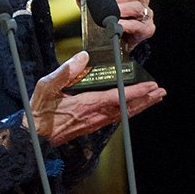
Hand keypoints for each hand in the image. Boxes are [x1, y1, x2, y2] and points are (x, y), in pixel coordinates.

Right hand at [28, 51, 166, 145]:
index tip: (150, 87)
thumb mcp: (47, 86)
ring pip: (123, 115)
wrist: (34, 136)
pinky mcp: (91, 126)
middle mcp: (94, 116)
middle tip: (160, 92)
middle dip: (145, 100)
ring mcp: (94, 123)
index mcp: (85, 104)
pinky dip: (128, 112)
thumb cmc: (39, 111)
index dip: (135, 92)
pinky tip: (132, 108)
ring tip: (154, 98)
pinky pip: (115, 118)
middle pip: (126, 108)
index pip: (117, 98)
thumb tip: (84, 57)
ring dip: (140, 106)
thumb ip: (66, 71)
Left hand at [57, 0, 154, 48]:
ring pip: (136, 6)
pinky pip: (139, 24)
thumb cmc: (104, 17)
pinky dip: (126, 24)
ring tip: (110, 16)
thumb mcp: (90, 2)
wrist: (112, 42)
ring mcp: (146, 12)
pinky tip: (117, 25)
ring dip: (121, 10)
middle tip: (103, 5)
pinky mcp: (147, 28)